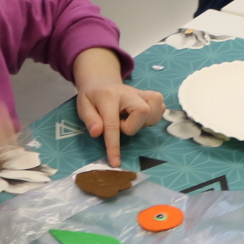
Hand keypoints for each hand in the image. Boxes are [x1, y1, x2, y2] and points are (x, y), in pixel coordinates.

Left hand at [72, 46, 162, 166]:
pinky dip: (153, 116)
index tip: (115, 162)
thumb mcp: (82, 106)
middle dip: (133, 126)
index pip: (112, 123)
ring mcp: (141, 93)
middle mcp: (128, 93)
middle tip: (121, 125)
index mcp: (108, 97)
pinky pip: (161, 106)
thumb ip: (89, 119)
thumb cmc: (92, 97)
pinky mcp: (149, 95)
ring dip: (145, 122)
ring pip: (155, 108)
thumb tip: (97, 133)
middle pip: (143, 111)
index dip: (114, 145)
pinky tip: (141, 118)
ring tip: (131, 121)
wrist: (102, 81)